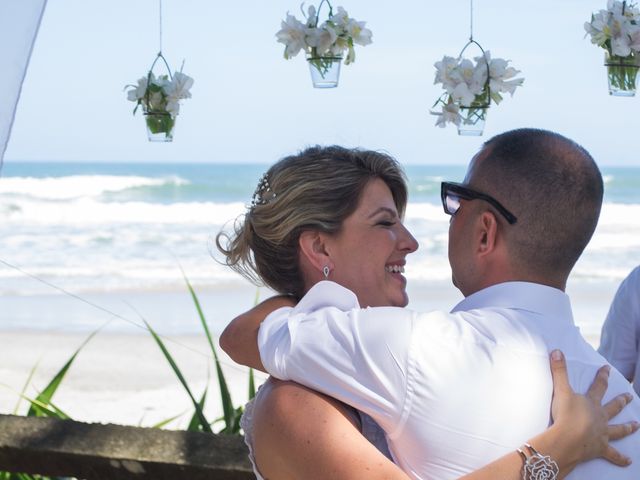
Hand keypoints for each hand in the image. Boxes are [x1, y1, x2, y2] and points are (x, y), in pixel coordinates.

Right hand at [549, 349, 637, 466]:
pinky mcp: (600, 449)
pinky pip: (613, 455)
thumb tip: (557, 351)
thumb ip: (559, 371)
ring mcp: (602, 433)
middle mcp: (600, 417)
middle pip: (613, 407)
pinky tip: (628, 461)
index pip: (598, 386)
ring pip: (618, 430)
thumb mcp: (560, 390)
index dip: (602, 376)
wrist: (568, 439)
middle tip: (629, 396)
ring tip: (636, 426)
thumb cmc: (565, 415)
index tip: (607, 368)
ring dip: (628, 428)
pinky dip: (620, 459)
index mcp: (591, 403)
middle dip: (621, 401)